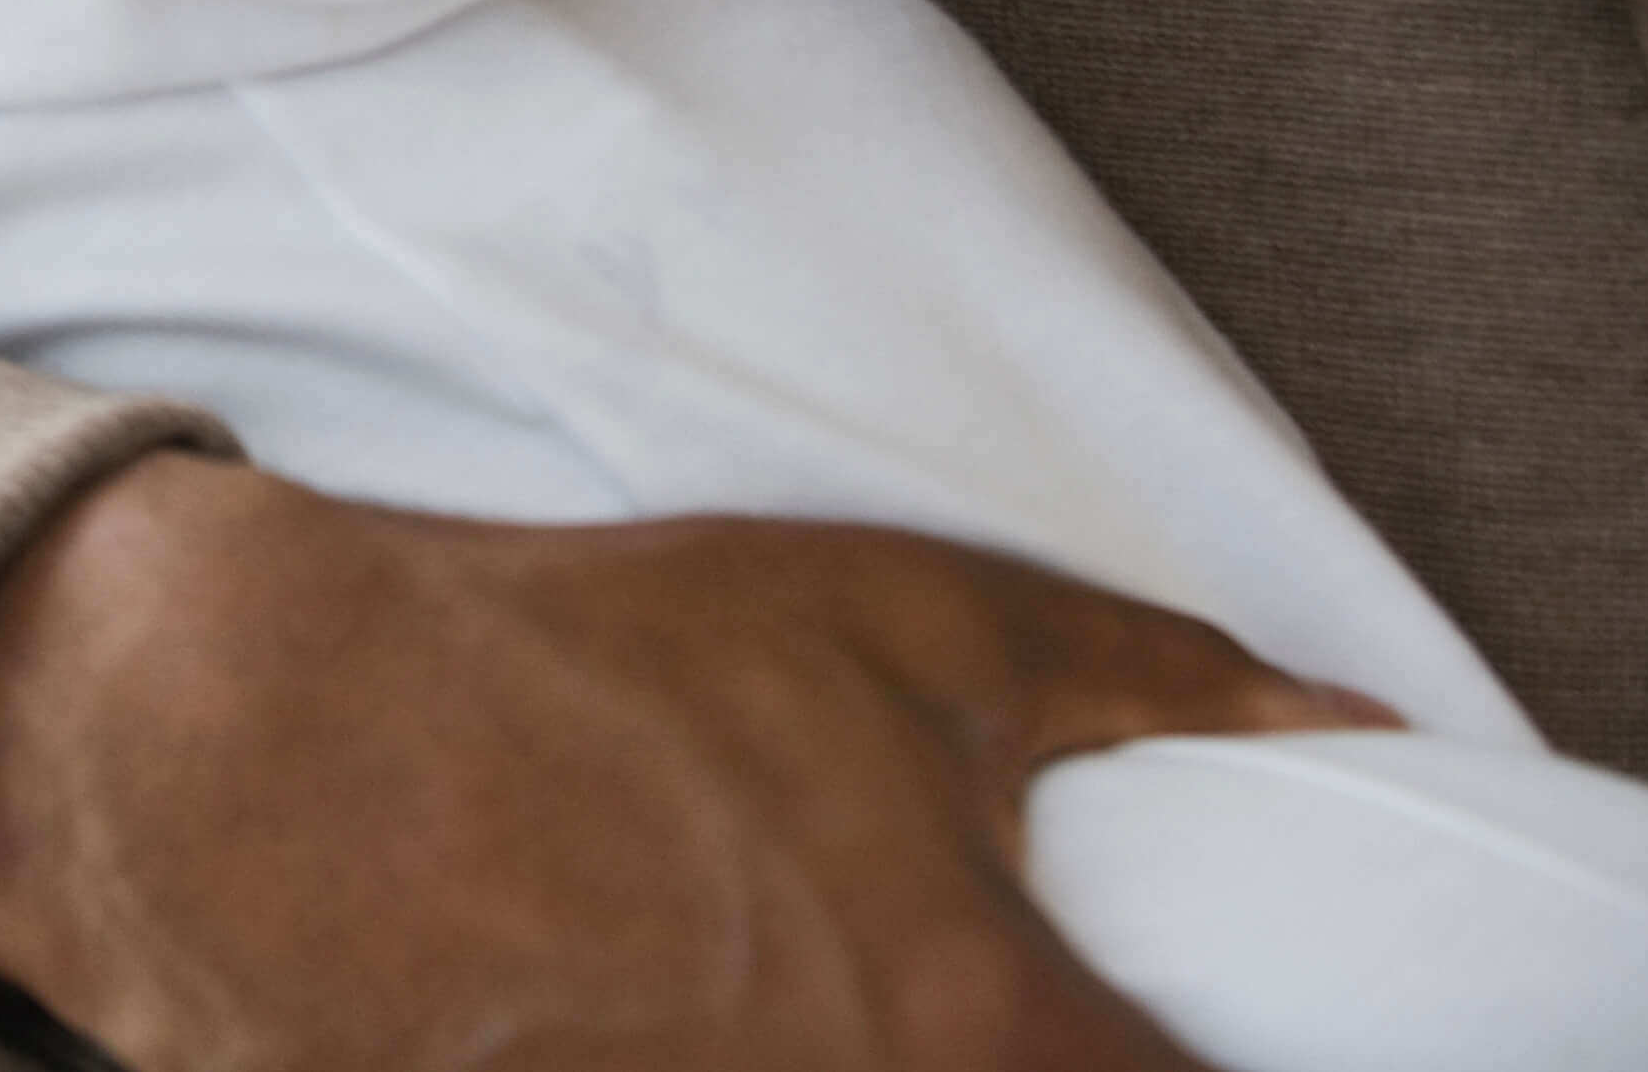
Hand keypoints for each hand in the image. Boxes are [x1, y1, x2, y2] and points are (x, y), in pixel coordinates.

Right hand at [0, 455, 1378, 1069]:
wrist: (284, 762)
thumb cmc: (608, 672)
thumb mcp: (904, 619)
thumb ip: (1157, 684)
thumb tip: (1364, 725)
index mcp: (992, 1039)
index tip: (1233, 1034)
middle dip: (1042, 1053)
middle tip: (958, 985)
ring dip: (857, 1045)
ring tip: (793, 971)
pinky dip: (720, 1055)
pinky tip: (680, 993)